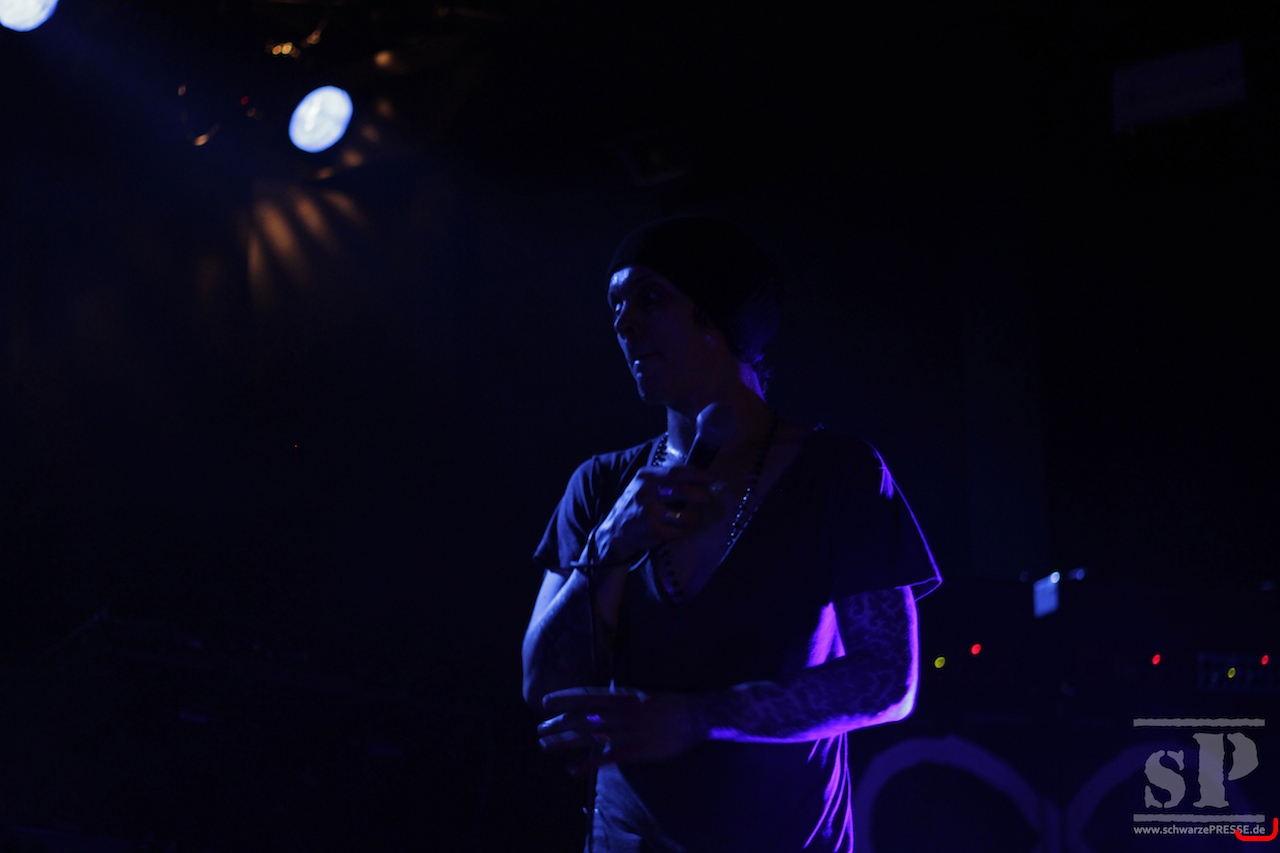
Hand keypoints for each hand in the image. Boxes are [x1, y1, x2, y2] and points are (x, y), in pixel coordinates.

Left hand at [537, 687, 706, 775]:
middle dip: (558, 724)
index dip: (563, 699)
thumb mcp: (640, 694)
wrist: (693, 717)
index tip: (544, 702)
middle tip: (540, 730)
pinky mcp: (633, 752)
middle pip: (581, 718)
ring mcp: (625, 733)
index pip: (585, 696)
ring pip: (587, 738)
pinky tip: (572, 770)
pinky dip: (586, 765)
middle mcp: (619, 713)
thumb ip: (619, 699)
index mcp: (621, 696)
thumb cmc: (669, 704)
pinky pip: (604, 759)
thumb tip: (599, 701)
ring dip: (564, 743)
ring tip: (546, 746)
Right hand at [594, 466, 723, 563]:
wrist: (614, 532)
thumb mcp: (644, 486)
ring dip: (693, 519)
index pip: (676, 472)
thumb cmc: (636, 506)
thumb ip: (666, 480)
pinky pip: (678, 532)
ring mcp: (648, 513)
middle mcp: (645, 492)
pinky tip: (675, 531)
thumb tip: (701, 479)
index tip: (712, 478)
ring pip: (684, 516)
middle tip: (712, 500)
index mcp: (645, 476)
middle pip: (684, 491)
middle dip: (703, 496)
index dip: (697, 474)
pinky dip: (681, 532)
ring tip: (691, 520)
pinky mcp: (651, 531)